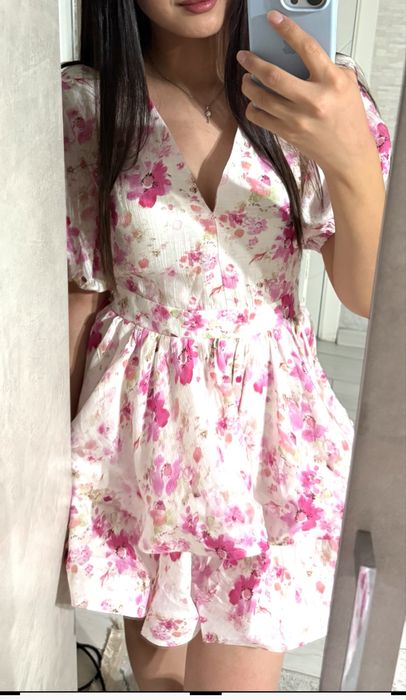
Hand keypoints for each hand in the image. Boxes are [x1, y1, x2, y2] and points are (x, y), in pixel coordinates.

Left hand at [237, 10, 375, 175]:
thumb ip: (327, 66)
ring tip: (247, 80)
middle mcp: (313, 100)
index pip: (306, 48)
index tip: (273, 20)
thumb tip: (301, 54)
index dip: (288, 30)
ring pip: (261, 98)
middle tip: (244, 56)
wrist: (348, 154)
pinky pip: (259, 118)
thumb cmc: (348, 118)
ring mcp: (298, 119)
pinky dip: (252, 108)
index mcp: (331, 81)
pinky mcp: (287, 134)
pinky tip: (255, 103)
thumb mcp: (347, 84)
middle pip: (273, 76)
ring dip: (248, 86)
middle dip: (253, 63)